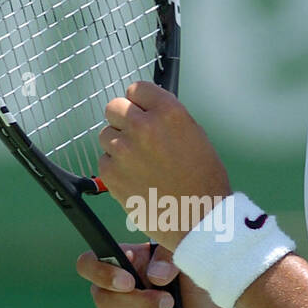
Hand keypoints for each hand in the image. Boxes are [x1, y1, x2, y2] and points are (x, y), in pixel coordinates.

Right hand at [75, 242, 236, 307]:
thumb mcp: (190, 260)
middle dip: (143, 304)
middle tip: (171, 302)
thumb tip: (154, 276)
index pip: (88, 264)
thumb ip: (171, 258)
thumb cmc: (199, 286)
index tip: (130, 282)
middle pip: (103, 300)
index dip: (102, 274)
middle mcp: (113, 293)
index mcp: (123, 264)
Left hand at [96, 82, 229, 252]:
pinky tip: (135, 179)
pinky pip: (104, 161)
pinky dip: (115, 168)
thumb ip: (167, 119)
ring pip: (106, 135)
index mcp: (169, 112)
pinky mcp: (112, 174)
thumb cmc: (204, 181)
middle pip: (114, 107)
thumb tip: (146, 111)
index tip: (142, 111)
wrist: (199, 219)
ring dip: (118, 145)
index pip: (137, 89)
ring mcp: (124, 150)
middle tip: (136, 137)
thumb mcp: (195, 136)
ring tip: (139, 163)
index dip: (139, 102)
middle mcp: (143, 126)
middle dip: (123, 120)